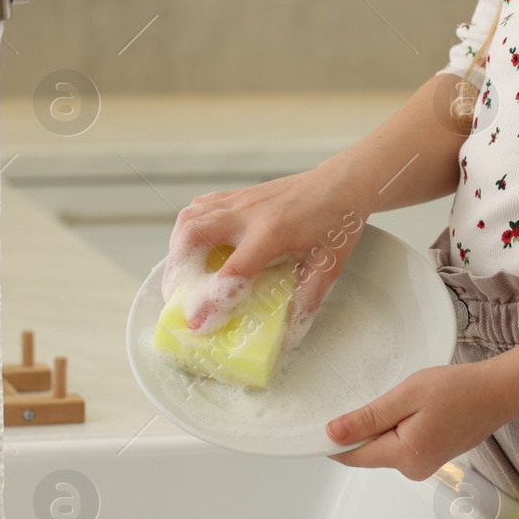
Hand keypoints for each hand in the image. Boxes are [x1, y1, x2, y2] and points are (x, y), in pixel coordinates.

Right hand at [164, 163, 369, 346]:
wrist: (341, 183)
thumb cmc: (336, 223)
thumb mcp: (329, 266)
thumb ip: (307, 299)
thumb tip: (288, 335)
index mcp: (274, 231)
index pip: (234, 268)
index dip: (213, 298)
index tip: (197, 323)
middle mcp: (249, 212)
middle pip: (195, 233)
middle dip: (178, 269)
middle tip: (177, 297)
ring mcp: (239, 200)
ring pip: (190, 218)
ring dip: (177, 249)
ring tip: (180, 276)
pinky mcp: (236, 196)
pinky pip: (199, 209)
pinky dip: (186, 231)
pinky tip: (191, 248)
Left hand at [326, 361, 515, 480]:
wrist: (498, 393)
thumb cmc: (459, 391)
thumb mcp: (406, 397)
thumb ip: (368, 418)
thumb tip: (334, 434)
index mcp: (403, 456)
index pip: (352, 456)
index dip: (333, 440)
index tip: (322, 423)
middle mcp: (411, 469)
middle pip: (368, 451)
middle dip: (366, 427)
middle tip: (388, 398)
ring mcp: (422, 466)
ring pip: (385, 446)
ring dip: (386, 424)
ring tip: (411, 401)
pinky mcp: (430, 457)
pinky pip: (401, 444)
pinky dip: (400, 427)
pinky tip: (418, 409)